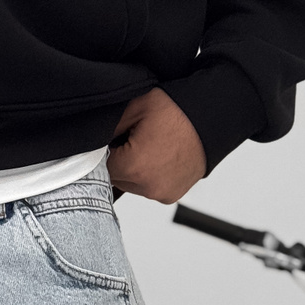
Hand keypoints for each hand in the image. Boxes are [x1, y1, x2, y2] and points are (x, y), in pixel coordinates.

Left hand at [107, 89, 205, 203]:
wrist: (211, 118)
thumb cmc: (176, 110)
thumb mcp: (135, 108)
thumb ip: (108, 128)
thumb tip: (93, 142)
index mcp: (134, 166)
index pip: (102, 167)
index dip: (106, 152)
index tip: (117, 140)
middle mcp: (147, 187)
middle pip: (116, 180)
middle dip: (120, 162)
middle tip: (134, 141)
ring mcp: (160, 194)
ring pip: (132, 187)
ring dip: (134, 172)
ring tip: (149, 149)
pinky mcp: (171, 196)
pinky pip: (149, 189)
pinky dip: (149, 177)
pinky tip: (159, 158)